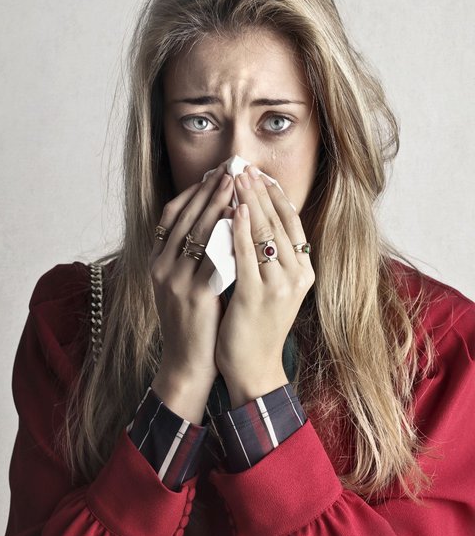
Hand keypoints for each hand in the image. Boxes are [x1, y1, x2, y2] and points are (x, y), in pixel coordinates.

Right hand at [149, 161, 233, 418]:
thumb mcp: (184, 285)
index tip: (213, 173)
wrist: (188, 365)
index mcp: (157, 263)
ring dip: (217, 204)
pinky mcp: (194, 296)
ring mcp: (174, 282)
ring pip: (197, 233)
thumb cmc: (193, 325)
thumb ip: (191, 257)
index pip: (171, 216)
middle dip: (208, 190)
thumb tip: (213, 223)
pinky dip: (226, 236)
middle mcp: (160, 268)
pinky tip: (242, 221)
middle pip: (184, 218)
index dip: (192, 192)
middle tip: (229, 168)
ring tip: (236, 183)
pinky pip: (212, 258)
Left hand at [215, 166, 314, 406]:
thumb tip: (254, 220)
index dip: (276, 195)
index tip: (260, 174)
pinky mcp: (257, 297)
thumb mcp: (273, 288)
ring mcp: (279, 286)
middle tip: (243, 166)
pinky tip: (231, 211)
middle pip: (279, 222)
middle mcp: (297, 276)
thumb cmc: (258, 326)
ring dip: (249, 202)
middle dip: (260, 191)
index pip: (292, 222)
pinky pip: (248, 256)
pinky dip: (240, 231)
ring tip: (235, 178)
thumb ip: (269, 258)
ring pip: (265, 233)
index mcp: (304, 271)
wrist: (254, 368)